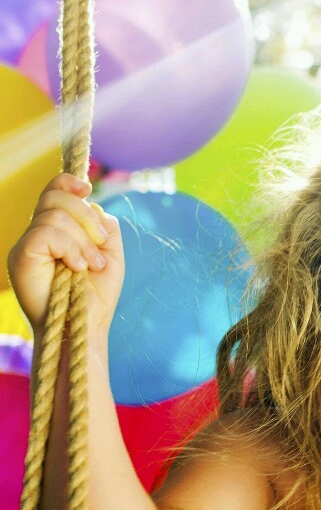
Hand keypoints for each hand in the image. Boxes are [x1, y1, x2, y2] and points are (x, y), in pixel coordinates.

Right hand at [7, 173, 124, 341]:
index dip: (68, 182)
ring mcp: (27, 245)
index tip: (87, 189)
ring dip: (84, 241)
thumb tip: (93, 204)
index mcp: (57, 231)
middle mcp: (38, 234)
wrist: (84, 327)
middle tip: (100, 246)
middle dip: (87, 217)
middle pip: (56, 196)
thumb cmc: (96, 296)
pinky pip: (46, 233)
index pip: (54, 191)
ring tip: (91, 266)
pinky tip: (78, 267)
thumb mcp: (110, 254)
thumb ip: (104, 225)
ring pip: (55, 215)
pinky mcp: (21, 256)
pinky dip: (70, 248)